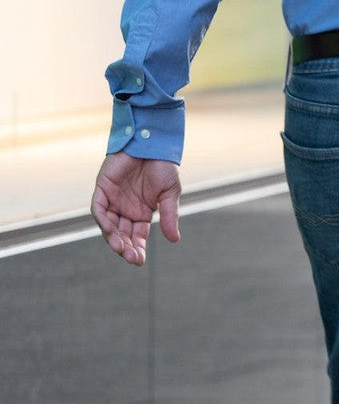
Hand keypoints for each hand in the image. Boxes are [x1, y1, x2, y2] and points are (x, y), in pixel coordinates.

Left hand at [91, 152, 181, 266]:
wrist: (152, 143)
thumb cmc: (163, 166)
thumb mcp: (170, 194)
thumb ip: (169, 216)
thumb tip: (174, 240)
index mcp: (141, 213)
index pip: (137, 236)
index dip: (137, 249)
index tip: (139, 261)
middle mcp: (125, 209)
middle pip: (122, 235)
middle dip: (126, 247)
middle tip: (131, 257)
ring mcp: (113, 200)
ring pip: (109, 225)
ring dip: (113, 238)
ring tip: (120, 248)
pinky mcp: (103, 188)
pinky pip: (99, 208)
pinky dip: (103, 219)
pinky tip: (110, 230)